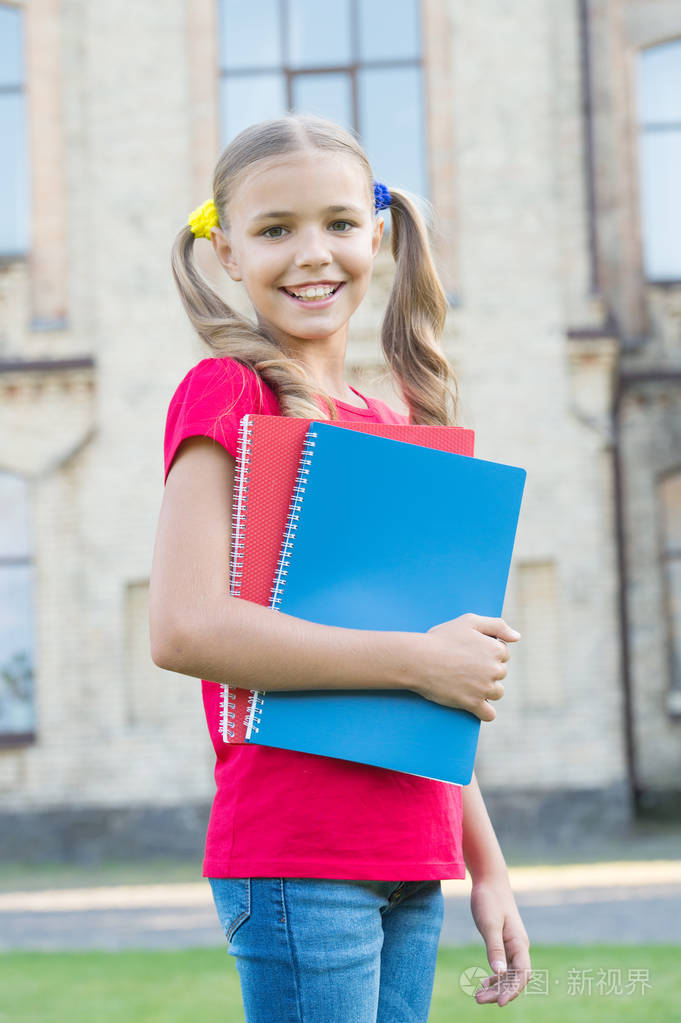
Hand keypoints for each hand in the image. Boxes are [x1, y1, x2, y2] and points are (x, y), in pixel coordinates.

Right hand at [416, 614, 519, 719]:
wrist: (418, 659)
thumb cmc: (441, 638)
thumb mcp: (469, 621)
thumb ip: (497, 625)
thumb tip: (517, 637)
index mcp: (495, 649)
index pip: (503, 654)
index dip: (486, 652)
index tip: (470, 652)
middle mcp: (494, 670)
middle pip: (500, 673)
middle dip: (486, 670)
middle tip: (464, 666)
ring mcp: (484, 688)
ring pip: (497, 693)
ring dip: (486, 690)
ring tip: (465, 682)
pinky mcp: (473, 704)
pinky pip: (489, 714)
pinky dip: (484, 711)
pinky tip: (474, 705)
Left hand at [469, 876, 531, 1006]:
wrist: (489, 880)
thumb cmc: (489, 900)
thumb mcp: (489, 924)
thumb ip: (494, 948)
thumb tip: (498, 973)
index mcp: (519, 943)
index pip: (522, 974)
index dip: (513, 990)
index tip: (500, 1002)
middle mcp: (519, 947)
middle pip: (514, 978)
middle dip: (500, 992)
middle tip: (478, 1000)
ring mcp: (512, 945)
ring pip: (508, 974)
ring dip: (496, 987)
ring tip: (478, 997)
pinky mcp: (503, 941)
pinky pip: (503, 966)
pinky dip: (495, 977)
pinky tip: (483, 983)